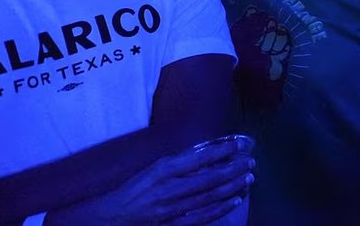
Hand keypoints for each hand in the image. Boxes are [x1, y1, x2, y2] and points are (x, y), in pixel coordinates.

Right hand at [58, 136, 254, 224]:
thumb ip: (179, 163)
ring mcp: (171, 208)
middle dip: (234, 168)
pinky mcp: (172, 224)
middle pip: (209, 177)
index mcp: (162, 169)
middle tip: (250, 161)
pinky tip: (236, 200)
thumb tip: (208, 153)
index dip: (223, 148)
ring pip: (210, 196)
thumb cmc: (133, 189)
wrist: (109, 218)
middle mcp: (168, 188)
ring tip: (249, 177)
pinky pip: (202, 216)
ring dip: (233, 186)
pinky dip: (221, 207)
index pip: (199, 156)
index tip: (241, 142)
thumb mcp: (153, 169)